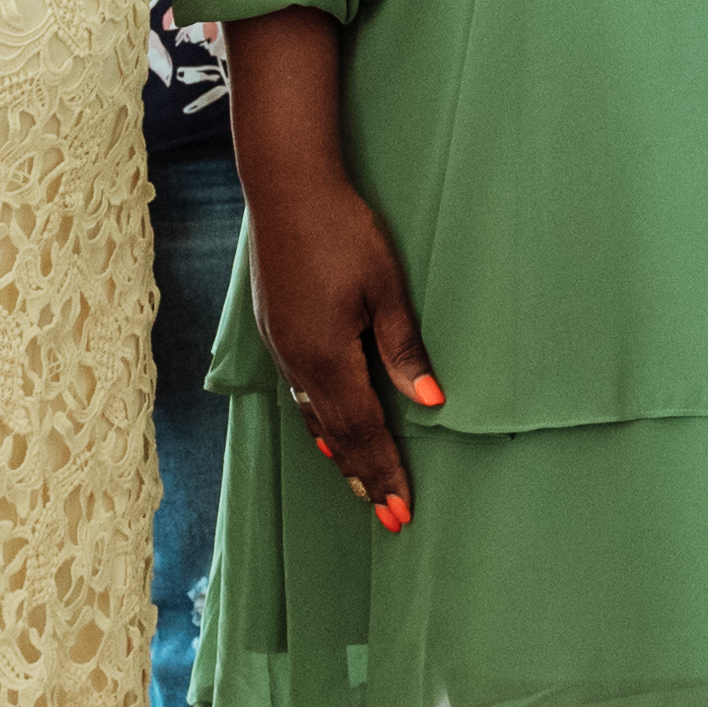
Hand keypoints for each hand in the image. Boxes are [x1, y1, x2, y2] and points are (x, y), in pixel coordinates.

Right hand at [242, 163, 437, 532]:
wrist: (286, 190)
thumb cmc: (343, 232)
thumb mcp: (386, 289)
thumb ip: (404, 349)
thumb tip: (430, 404)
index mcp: (329, 358)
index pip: (363, 431)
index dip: (384, 472)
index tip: (402, 510)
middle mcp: (300, 364)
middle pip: (336, 436)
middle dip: (365, 477)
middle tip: (389, 516)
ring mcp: (283, 348)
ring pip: (314, 417)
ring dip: (340, 455)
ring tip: (360, 486)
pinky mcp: (276, 331)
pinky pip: (300, 394)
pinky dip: (317, 422)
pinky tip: (322, 431)